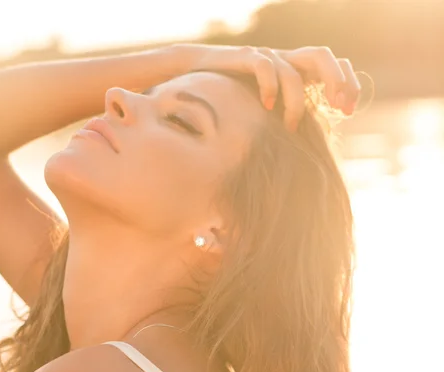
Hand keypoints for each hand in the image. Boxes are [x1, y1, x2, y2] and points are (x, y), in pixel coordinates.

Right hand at [176, 43, 361, 131]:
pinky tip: (267, 108)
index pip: (334, 64)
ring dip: (296, 102)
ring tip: (290, 127)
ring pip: (293, 72)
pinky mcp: (246, 57)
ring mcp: (266, 56)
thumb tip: (309, 141)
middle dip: (336, 80)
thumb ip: (287, 114)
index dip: (348, 84)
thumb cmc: (233, 97)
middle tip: (339, 107)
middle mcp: (285, 59)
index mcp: (296, 68)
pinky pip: (265, 68)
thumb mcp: (267, 107)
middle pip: (322, 56)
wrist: (197, 75)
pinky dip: (269, 88)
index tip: (349, 112)